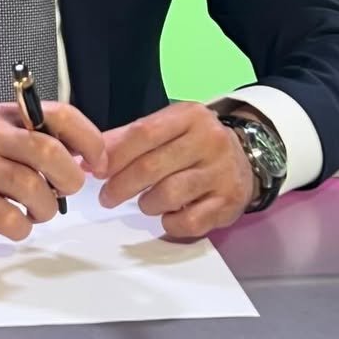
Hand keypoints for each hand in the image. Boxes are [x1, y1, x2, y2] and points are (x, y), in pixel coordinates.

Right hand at [0, 102, 107, 241]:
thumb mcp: (4, 137)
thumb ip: (42, 140)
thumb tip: (86, 159)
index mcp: (7, 115)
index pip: (58, 114)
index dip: (87, 137)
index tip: (97, 160)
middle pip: (46, 150)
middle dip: (69, 177)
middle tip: (68, 190)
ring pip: (31, 187)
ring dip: (46, 208)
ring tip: (39, 211)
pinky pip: (9, 218)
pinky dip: (23, 228)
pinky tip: (16, 223)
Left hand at [98, 101, 256, 237]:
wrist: (246, 157)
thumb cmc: (195, 142)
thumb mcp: (167, 127)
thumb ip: (128, 139)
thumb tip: (91, 158)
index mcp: (190, 116)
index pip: (144, 133)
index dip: (116, 155)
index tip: (97, 170)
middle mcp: (209, 141)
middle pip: (153, 166)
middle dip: (122, 185)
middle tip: (106, 197)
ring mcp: (222, 173)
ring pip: (170, 194)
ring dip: (146, 204)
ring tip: (142, 203)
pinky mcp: (229, 203)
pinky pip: (190, 221)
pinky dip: (170, 223)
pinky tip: (166, 216)